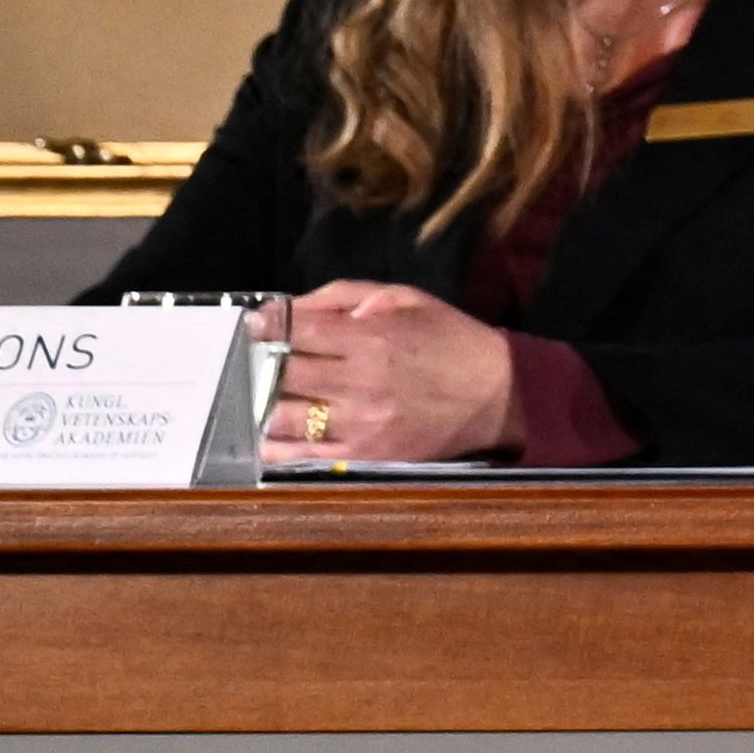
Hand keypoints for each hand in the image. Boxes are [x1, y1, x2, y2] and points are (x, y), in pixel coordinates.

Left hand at [266, 282, 520, 461]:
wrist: (498, 395)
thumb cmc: (451, 340)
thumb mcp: (407, 299)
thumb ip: (348, 296)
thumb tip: (294, 306)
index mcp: (372, 339)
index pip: (298, 330)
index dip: (268, 324)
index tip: (255, 324)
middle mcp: (360, 382)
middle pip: (284, 373)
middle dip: (265, 362)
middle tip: (259, 358)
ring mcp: (359, 424)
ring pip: (285, 417)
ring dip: (267, 404)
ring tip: (266, 396)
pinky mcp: (363, 457)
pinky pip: (302, 457)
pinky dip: (277, 446)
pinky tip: (270, 434)